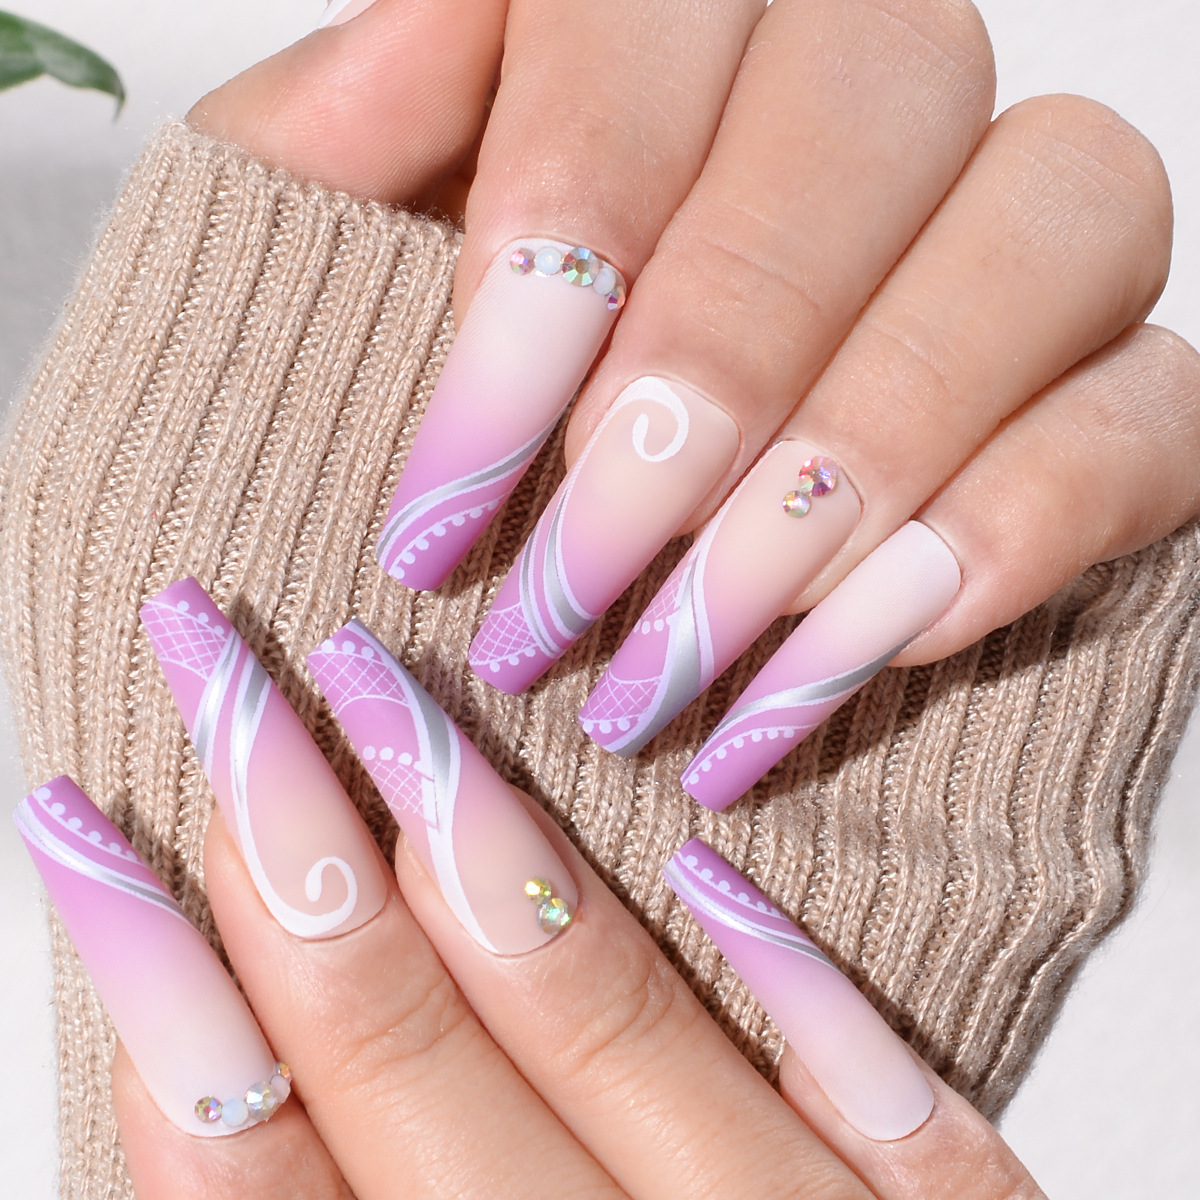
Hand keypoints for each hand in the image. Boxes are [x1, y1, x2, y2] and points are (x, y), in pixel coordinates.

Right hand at [19, 581, 1048, 1198]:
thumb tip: (199, 1093)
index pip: (255, 1185)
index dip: (157, 989)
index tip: (91, 820)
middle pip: (411, 1065)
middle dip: (296, 844)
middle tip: (226, 668)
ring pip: (611, 1033)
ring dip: (484, 849)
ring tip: (385, 695)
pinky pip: (887, 1106)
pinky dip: (796, 989)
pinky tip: (708, 866)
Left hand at [191, 0, 1199, 801]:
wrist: (566, 592)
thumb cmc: (442, 438)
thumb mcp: (328, 280)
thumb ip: (347, 142)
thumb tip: (416, 42)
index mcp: (686, 24)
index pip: (661, 6)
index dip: (574, 211)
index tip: (458, 461)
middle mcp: (881, 98)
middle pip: (885, 91)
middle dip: (723, 358)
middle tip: (583, 573)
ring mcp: (1028, 241)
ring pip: (1060, 216)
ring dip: (864, 452)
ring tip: (703, 639)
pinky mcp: (1122, 398)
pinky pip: (1153, 408)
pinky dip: (1014, 526)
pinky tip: (866, 638)